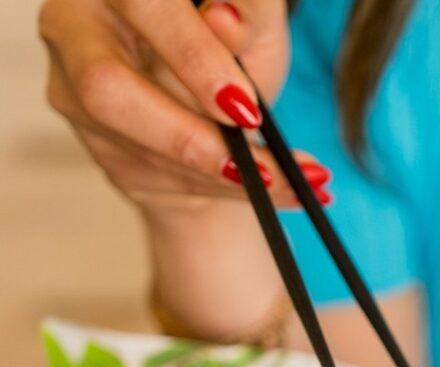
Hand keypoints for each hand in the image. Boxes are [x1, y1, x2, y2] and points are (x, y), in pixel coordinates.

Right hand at [39, 0, 329, 215]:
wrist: (221, 112)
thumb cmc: (233, 54)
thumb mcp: (257, 29)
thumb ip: (249, 14)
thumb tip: (226, 19)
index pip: (143, 5)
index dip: (192, 56)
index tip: (245, 106)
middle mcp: (75, 23)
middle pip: (107, 87)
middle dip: (188, 136)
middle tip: (255, 168)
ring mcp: (71, 85)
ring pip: (133, 147)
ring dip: (215, 176)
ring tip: (284, 186)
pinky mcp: (92, 141)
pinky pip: (152, 176)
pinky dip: (219, 190)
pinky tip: (271, 192)